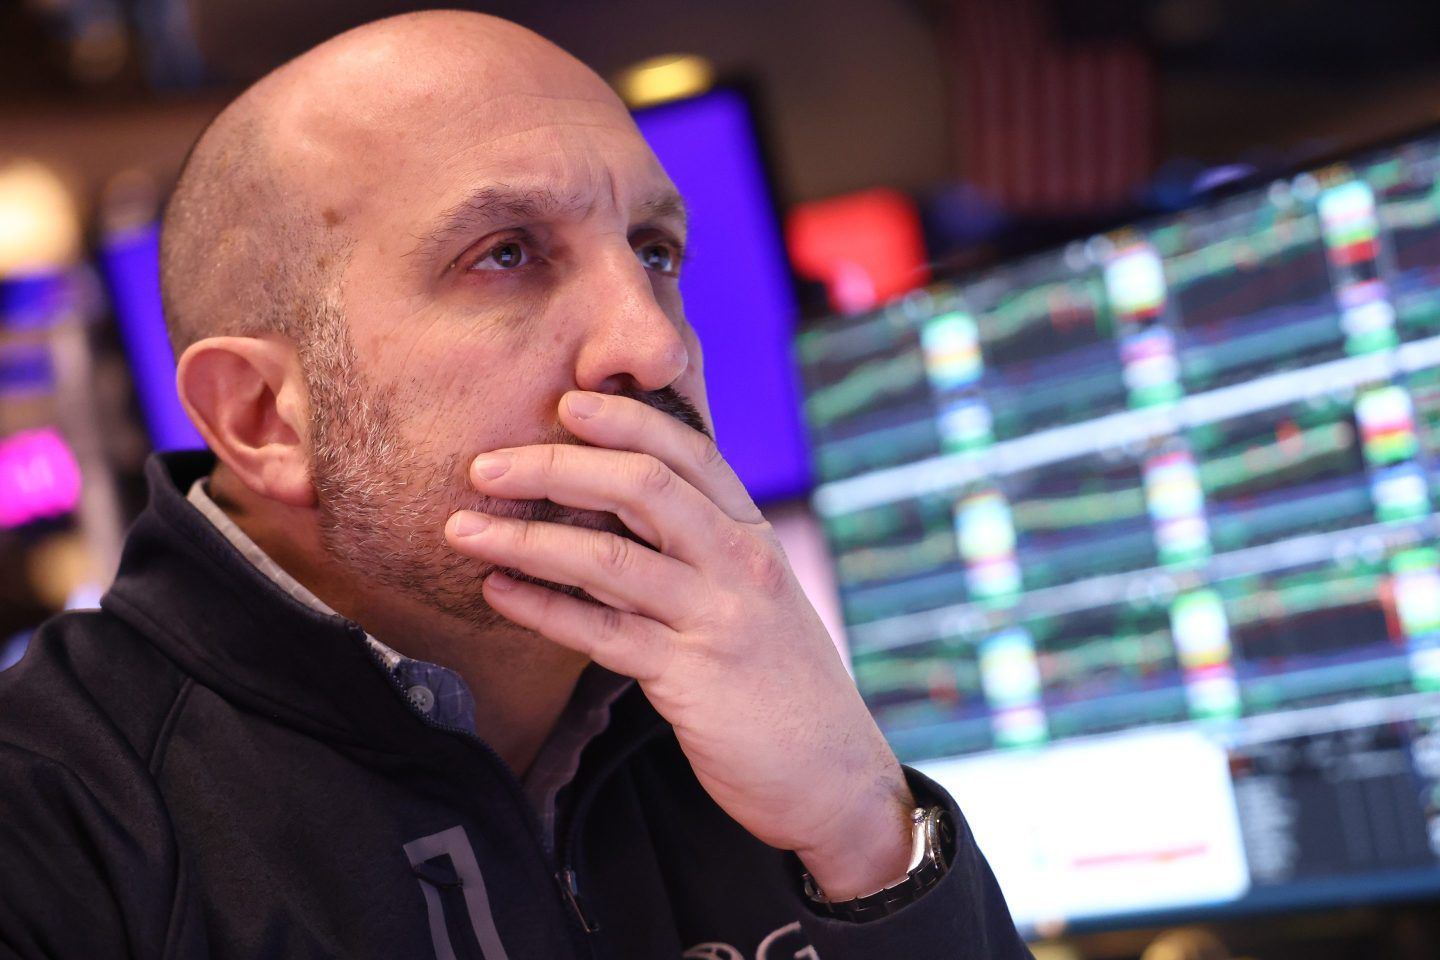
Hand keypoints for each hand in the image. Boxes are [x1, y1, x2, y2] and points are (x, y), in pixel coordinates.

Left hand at [444, 390, 914, 898]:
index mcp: (752, 534)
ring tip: (461, 528)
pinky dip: (542, 609)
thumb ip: (698, 546)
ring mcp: (717, 619)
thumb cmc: (780, 680)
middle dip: (557, 466)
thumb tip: (613, 503)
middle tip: (485, 463)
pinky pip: (600, 634)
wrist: (832, 774)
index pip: (689, 452)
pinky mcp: (690, 679)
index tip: (566, 400)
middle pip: (642, 487)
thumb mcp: (755, 594)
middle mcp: (740, 563)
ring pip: (609, 560)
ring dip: (526, 539)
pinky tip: (497, 592)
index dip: (625, 419)